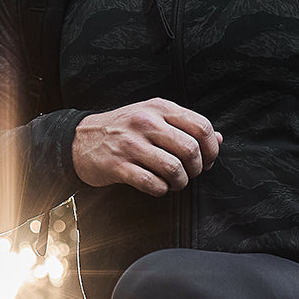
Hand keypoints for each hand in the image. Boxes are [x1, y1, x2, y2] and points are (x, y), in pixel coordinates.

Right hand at [72, 98, 221, 196]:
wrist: (81, 140)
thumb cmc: (124, 130)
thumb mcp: (154, 118)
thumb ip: (185, 127)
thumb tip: (218, 139)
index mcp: (160, 108)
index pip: (201, 127)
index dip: (211, 150)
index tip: (206, 161)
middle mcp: (146, 122)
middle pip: (191, 149)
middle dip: (196, 169)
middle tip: (189, 174)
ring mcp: (131, 144)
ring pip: (173, 168)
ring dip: (179, 183)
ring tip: (174, 183)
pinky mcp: (118, 165)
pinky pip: (151, 184)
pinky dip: (161, 190)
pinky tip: (157, 187)